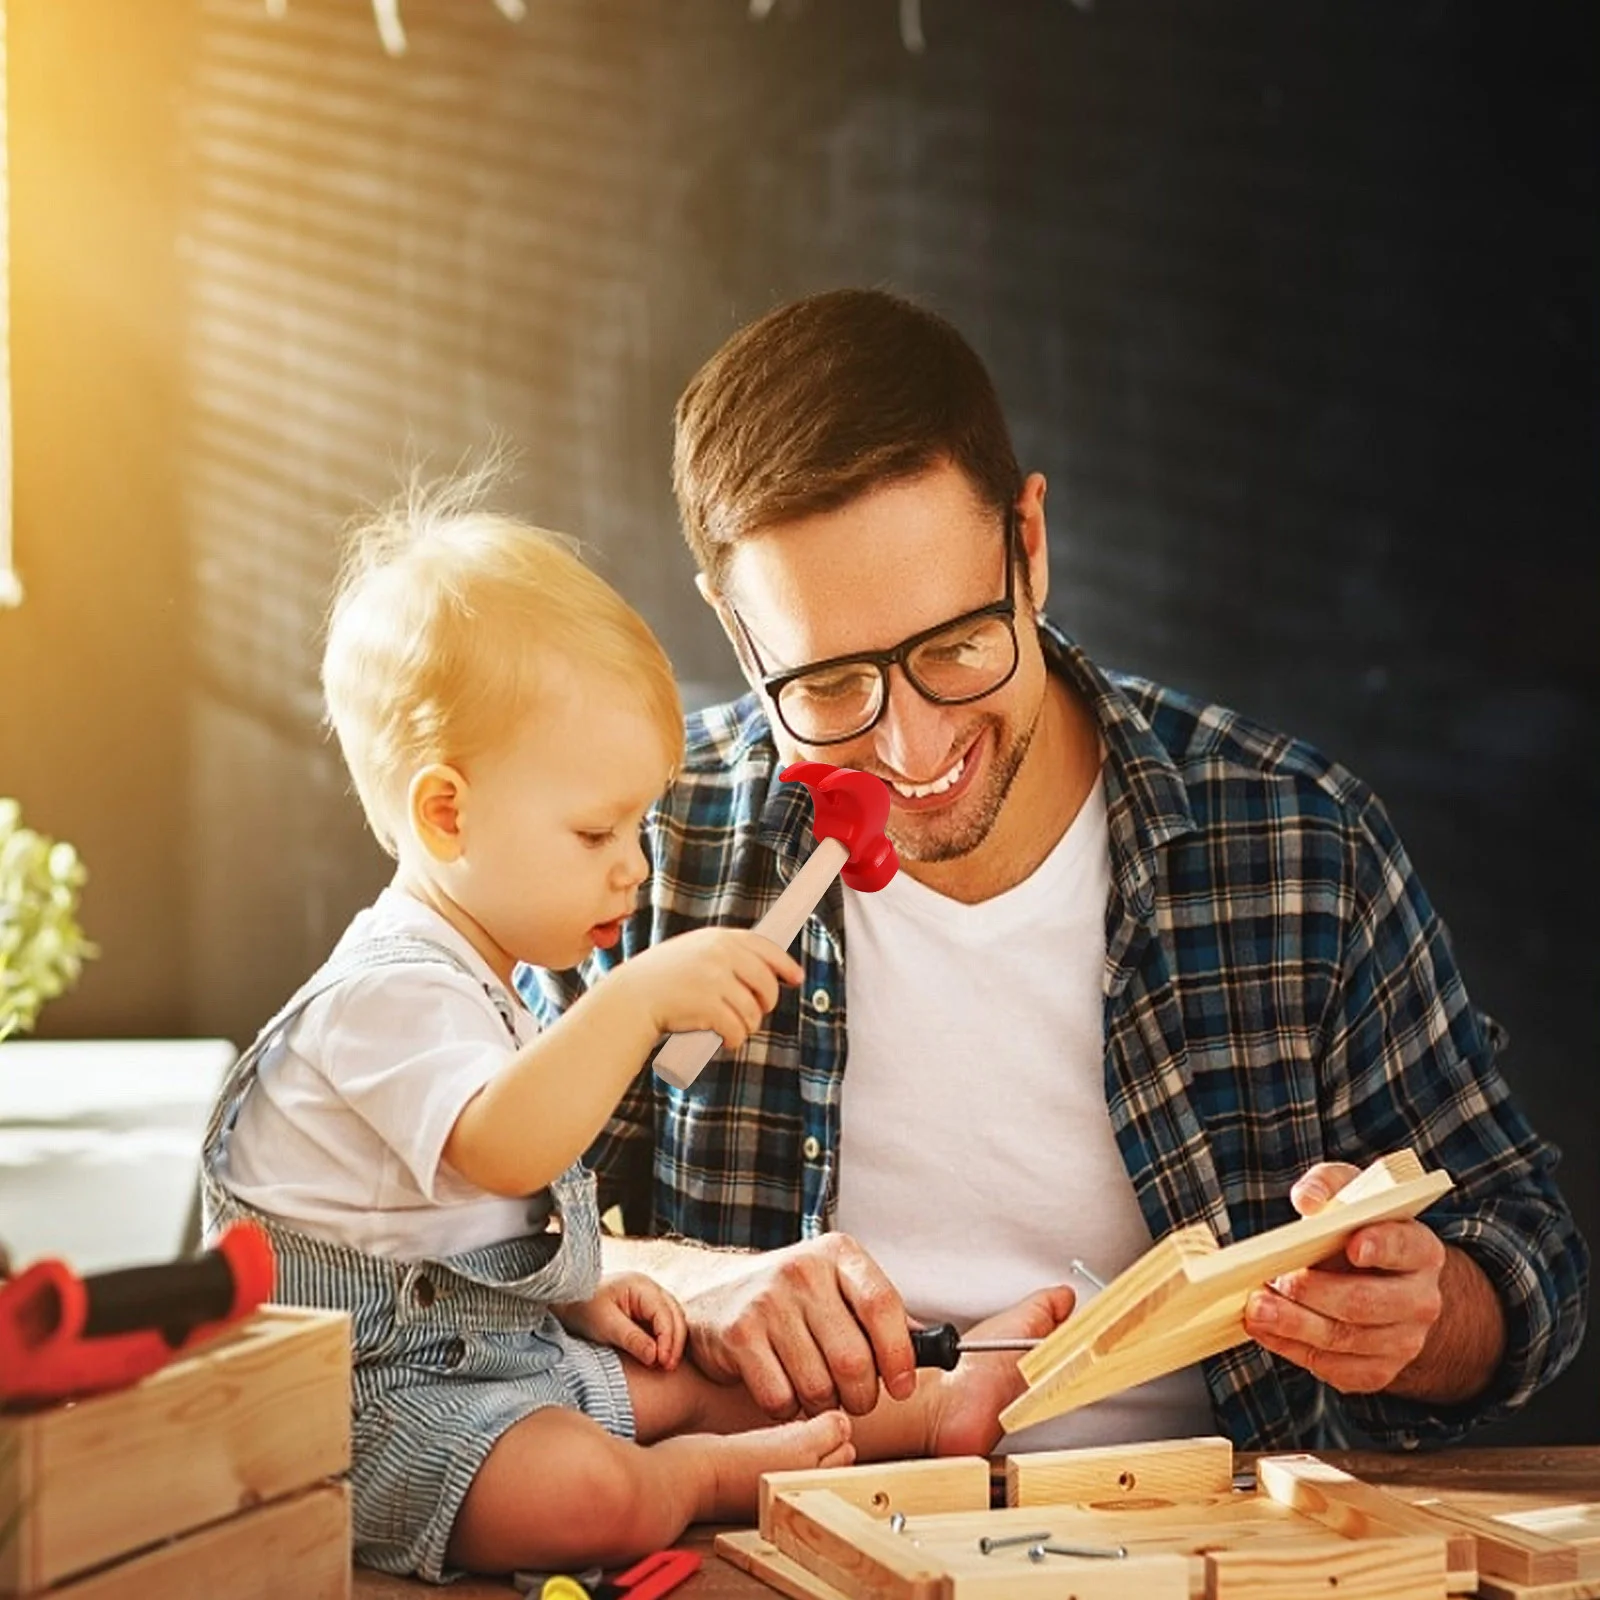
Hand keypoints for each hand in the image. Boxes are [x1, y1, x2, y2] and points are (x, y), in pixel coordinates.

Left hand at [555, 1272, 686, 1369]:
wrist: (567, 1301)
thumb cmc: (584, 1308)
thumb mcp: (605, 1325)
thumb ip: (632, 1339)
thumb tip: (655, 1357)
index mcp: (642, 1285)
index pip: (665, 1313)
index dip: (668, 1338)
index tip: (663, 1362)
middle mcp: (650, 1288)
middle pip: (675, 1314)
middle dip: (675, 1341)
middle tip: (668, 1367)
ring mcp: (649, 1297)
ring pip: (673, 1319)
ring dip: (672, 1341)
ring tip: (666, 1365)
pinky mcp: (645, 1309)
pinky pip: (662, 1323)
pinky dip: (665, 1339)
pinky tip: (660, 1355)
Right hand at [613, 928, 802, 1050]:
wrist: (632, 998)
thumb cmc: (662, 980)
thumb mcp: (693, 952)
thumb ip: (724, 955)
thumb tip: (766, 970)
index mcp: (718, 938)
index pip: (765, 948)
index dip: (785, 964)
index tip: (796, 977)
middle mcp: (720, 955)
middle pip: (766, 983)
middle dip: (766, 1003)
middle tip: (755, 1012)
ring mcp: (715, 980)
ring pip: (753, 1012)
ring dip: (747, 1025)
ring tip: (731, 1027)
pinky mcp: (710, 1007)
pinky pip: (738, 1030)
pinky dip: (735, 1040)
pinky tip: (725, 1040)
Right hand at [683, 1234, 916, 1418]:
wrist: (712, 1291)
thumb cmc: (790, 1298)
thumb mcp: (836, 1286)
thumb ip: (880, 1315)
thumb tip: (936, 1350)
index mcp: (838, 1254)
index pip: (883, 1305)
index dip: (900, 1355)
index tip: (902, 1386)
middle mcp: (803, 1270)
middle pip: (854, 1359)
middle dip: (862, 1396)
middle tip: (856, 1401)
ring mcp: (767, 1301)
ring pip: (819, 1386)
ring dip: (824, 1406)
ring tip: (818, 1393)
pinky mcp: (738, 1335)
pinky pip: (781, 1397)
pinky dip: (789, 1410)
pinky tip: (786, 1391)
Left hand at [1242, 1161, 1446, 1393]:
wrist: (1380, 1281)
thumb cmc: (1357, 1228)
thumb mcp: (1348, 1192)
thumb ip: (1327, 1185)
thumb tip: (1307, 1200)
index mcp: (1420, 1250)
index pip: (1406, 1246)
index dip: (1382, 1246)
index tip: (1352, 1245)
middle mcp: (1421, 1300)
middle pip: (1366, 1301)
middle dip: (1315, 1293)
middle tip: (1275, 1280)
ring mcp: (1404, 1341)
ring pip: (1347, 1339)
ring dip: (1296, 1325)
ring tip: (1257, 1308)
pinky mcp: (1379, 1369)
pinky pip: (1338, 1369)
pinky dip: (1296, 1350)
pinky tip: (1266, 1331)